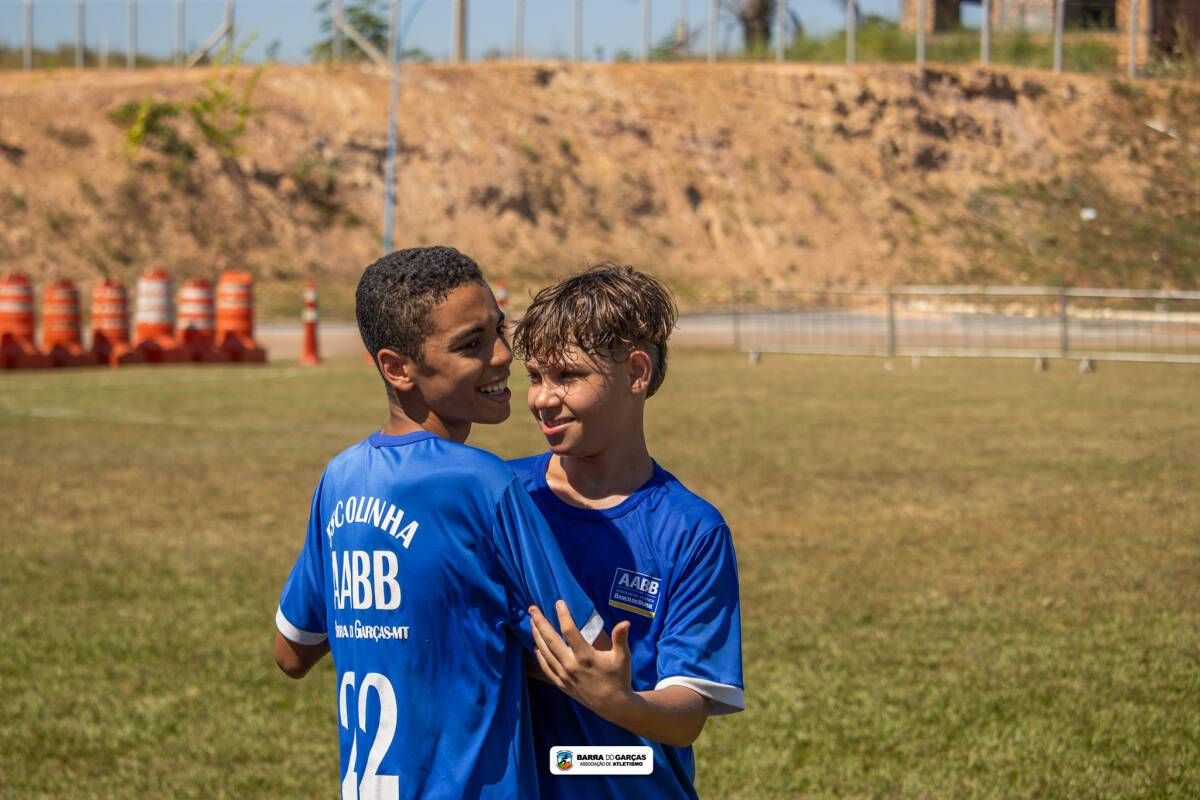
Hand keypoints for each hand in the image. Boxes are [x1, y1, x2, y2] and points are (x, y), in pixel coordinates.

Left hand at [529, 601, 633, 715]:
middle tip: (532, 608)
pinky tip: (536, 647)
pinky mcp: (562, 684)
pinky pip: (546, 668)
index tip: (559, 602)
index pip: (569, 631)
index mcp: (585, 656)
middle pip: (550, 640)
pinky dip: (540, 656)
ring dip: (537, 636)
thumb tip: (625, 622)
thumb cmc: (619, 678)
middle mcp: (571, 665)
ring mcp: (564, 675)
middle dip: (540, 622)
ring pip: (545, 653)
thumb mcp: (623, 658)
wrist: (613, 705)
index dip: (563, 615)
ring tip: (532, 622)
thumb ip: (620, 639)